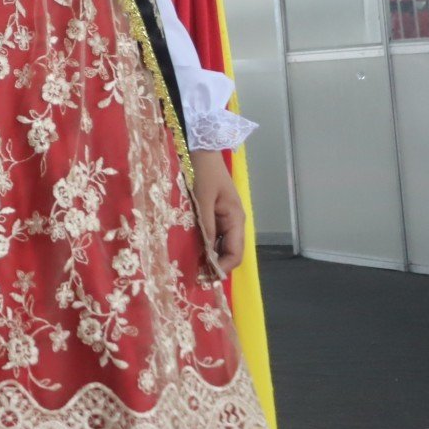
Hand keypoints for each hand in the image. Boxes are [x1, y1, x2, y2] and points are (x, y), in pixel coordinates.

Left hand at [191, 149, 246, 277]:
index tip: (208, 277)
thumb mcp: (203, 198)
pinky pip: (212, 234)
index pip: (236, 252)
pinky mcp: (213, 213)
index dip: (224, 267)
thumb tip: (207, 250)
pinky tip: (192, 251)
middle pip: (230, 251)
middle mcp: (233, 221)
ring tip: (194, 269)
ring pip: (220, 245)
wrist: (201, 151)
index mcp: (236, 218)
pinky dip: (205, 245)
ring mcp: (223, 218)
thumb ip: (206, 224)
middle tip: (197, 278)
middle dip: (216, 265)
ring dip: (210, 257)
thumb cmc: (203, 172)